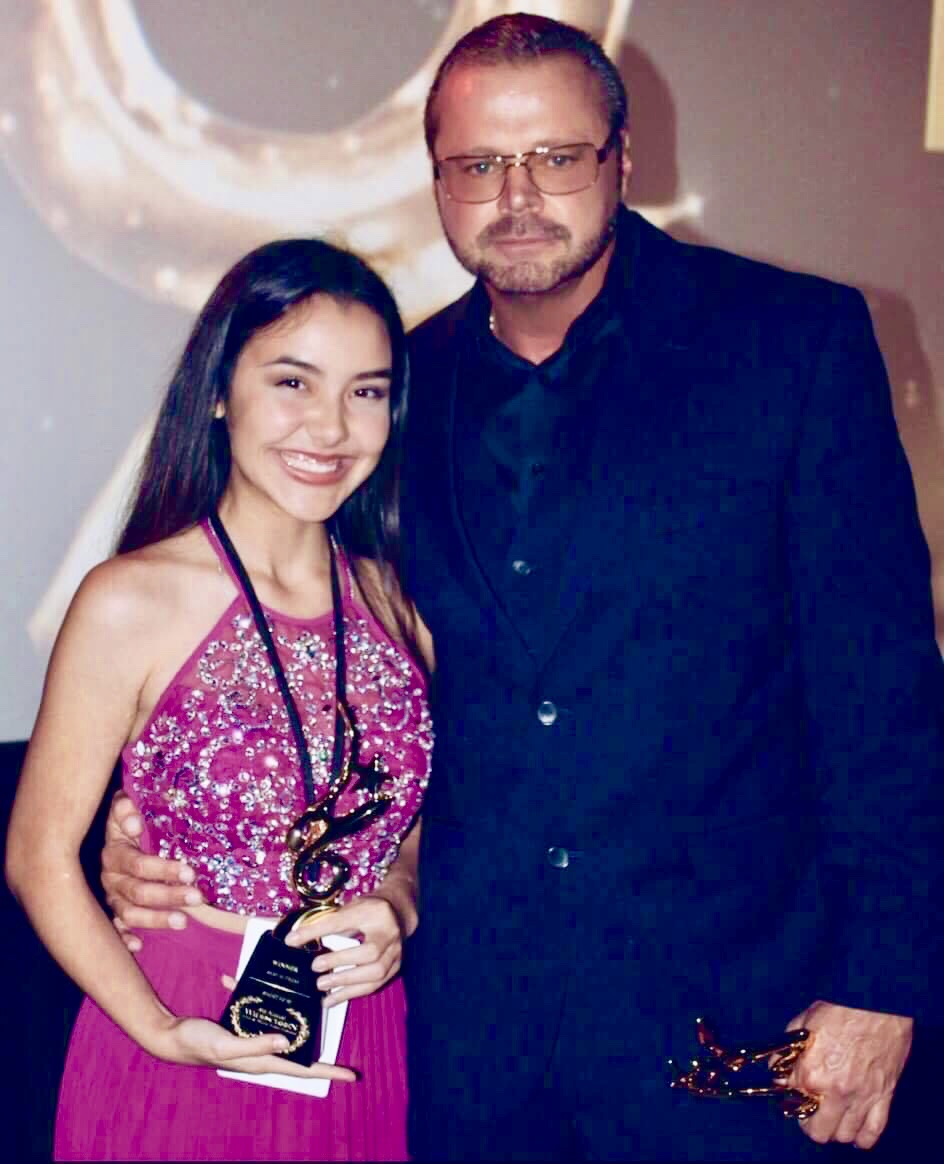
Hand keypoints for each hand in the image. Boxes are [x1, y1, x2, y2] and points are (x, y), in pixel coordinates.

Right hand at [102, 791, 202, 948]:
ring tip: (183, 921)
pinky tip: (138, 946)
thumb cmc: (126, 824)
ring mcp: (110, 898)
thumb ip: (124, 809)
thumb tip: (135, 821)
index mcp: (113, 855)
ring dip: (156, 919)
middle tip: (197, 897)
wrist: (108, 838)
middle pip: (138, 892)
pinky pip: (115, 930)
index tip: (190, 872)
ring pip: (130, 914)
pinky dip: (124, 939)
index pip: (139, 865)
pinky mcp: (111, 913)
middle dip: (169, 895)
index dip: (164, 869)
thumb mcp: (122, 812)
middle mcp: (110, 879)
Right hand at [152, 1016, 355, 1080]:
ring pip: (281, 1029)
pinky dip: (256, 997)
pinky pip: (257, 1012)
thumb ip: (255, 1045)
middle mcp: (261, 1051)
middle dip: (319, 1046)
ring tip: (312, 1003)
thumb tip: (287, 1043)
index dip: (327, 1071)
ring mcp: (252, 1039)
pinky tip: (246, 979)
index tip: (351, 1075)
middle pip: (297, 1051)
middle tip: (340, 1034)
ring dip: (294, 1017)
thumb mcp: (226, 1044)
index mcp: (261, 1060)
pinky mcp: (241, 1026)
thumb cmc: (197, 1043)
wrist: (170, 1036)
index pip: (301, 1068)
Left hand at [284, 895, 405, 1007]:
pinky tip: (332, 998)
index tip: (293, 940)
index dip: (317, 930)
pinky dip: (351, 993)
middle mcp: (390, 932)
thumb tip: (293, 940)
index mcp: (376, 910)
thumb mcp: (348, 908)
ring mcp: (396, 952)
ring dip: (345, 983)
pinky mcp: (395, 968)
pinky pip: (373, 986)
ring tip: (321, 986)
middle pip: (370, 951)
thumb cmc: (368, 911)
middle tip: (315, 966)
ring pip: (375, 973)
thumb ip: (325, 923)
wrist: (397, 913)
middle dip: (341, 961)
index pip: (343, 921)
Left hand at [782, 999, 912, 1148]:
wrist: (875, 1002)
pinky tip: (855, 1133)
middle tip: (810, 1112)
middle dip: (810, 1124)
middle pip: (818, 1132)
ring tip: (831, 1118)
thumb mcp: (801, 1025)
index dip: (790, 1099)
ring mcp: (862, 1097)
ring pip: (844, 1136)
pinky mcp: (883, 1097)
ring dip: (835, 1130)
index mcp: (811, 1072)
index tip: (792, 1094)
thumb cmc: (839, 1008)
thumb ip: (786, 1053)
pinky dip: (863, 1138)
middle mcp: (835, 1091)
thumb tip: (778, 1072)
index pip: (792, 1103)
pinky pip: (872, 1132)